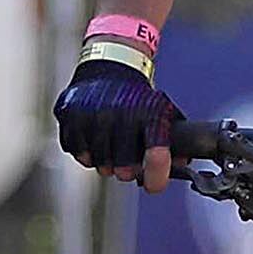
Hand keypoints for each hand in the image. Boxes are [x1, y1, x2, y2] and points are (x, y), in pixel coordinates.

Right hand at [53, 53, 178, 184]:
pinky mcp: (69, 116)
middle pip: (123, 168)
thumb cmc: (137, 97)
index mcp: (148, 113)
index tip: (154, 186)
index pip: (156, 154)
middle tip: (128, 164)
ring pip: (99, 163)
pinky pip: (77, 152)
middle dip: (127, 171)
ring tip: (111, 147)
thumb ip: (175, 140)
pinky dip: (85, 152)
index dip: (156, 177)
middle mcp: (119, 113)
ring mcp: (91, 115)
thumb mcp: (161, 112)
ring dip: (106, 163)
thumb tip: (182, 165)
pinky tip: (93, 138)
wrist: (108, 68)